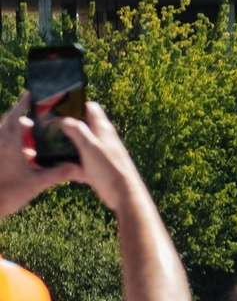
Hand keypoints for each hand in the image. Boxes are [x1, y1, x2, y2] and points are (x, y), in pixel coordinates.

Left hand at [1, 93, 85, 218]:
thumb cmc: (8, 194)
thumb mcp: (36, 183)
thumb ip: (57, 173)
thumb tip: (76, 167)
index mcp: (10, 144)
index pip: (16, 117)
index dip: (23, 104)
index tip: (31, 94)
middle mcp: (0, 144)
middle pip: (12, 124)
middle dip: (27, 122)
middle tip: (42, 124)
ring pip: (9, 136)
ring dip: (23, 136)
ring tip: (38, 142)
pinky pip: (7, 147)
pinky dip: (18, 148)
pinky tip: (30, 158)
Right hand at [51, 105, 149, 219]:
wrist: (124, 195)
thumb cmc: (110, 169)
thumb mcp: (90, 146)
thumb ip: (78, 130)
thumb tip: (64, 119)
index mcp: (103, 129)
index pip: (90, 107)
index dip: (75, 105)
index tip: (58, 108)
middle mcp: (103, 139)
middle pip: (82, 126)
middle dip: (67, 127)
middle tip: (49, 128)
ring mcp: (100, 154)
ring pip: (79, 145)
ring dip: (67, 147)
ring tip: (50, 147)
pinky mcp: (97, 168)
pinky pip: (80, 163)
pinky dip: (71, 165)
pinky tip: (60, 168)